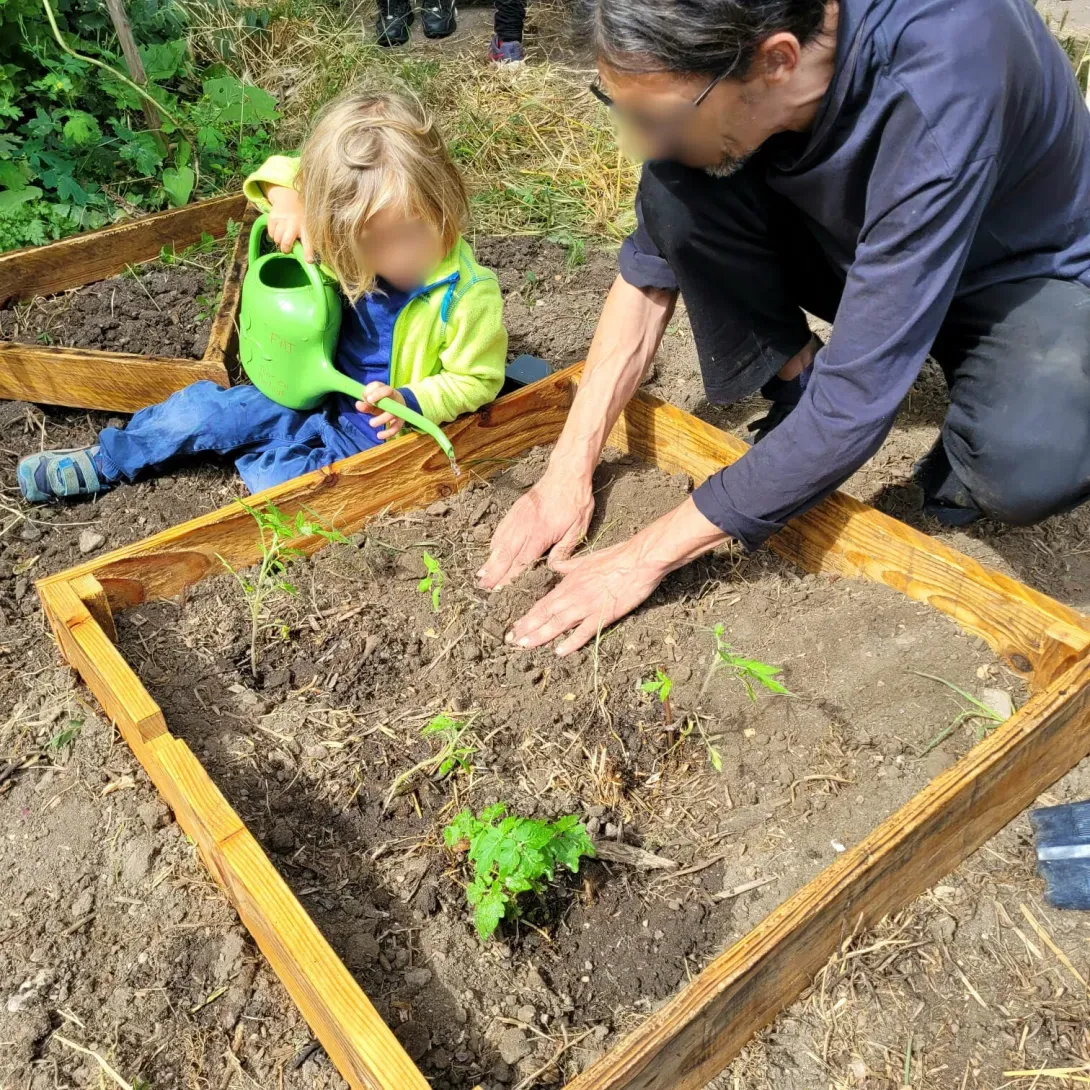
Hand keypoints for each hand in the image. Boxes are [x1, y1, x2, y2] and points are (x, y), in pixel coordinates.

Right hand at [267, 185, 313, 261]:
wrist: (288, 197)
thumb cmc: (301, 216)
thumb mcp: (308, 225)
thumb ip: (307, 239)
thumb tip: (307, 259)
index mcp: (306, 227)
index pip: (308, 242)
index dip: (308, 253)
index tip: (309, 261)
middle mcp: (294, 223)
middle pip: (286, 243)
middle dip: (286, 249)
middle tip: (287, 249)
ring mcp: (282, 220)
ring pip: (277, 239)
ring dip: (279, 241)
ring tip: (283, 236)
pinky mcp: (273, 218)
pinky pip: (271, 234)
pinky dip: (273, 235)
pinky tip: (278, 229)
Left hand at [356, 383, 406, 439]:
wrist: (398, 406)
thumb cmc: (382, 403)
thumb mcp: (373, 402)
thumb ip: (365, 403)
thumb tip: (358, 404)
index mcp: (386, 391)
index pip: (380, 386)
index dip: (374, 391)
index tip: (367, 398)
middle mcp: (394, 398)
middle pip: (389, 393)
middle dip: (378, 396)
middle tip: (368, 403)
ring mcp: (399, 409)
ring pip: (392, 413)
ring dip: (381, 418)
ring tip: (371, 423)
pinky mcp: (400, 421)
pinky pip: (396, 427)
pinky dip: (388, 432)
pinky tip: (379, 436)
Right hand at [478, 469, 594, 589]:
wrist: (567, 473)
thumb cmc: (575, 501)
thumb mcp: (578, 528)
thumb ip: (564, 549)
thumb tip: (553, 568)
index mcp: (540, 534)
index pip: (522, 561)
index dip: (510, 577)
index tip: (500, 588)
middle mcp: (524, 527)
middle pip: (505, 554)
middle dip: (494, 572)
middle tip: (484, 586)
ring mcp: (517, 518)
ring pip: (500, 543)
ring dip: (490, 560)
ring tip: (481, 574)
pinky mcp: (515, 511)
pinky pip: (501, 530)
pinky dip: (494, 543)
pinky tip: (491, 552)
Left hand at [502, 497, 727, 655]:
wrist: (638, 560)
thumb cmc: (615, 557)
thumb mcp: (586, 559)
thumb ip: (569, 566)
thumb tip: (554, 566)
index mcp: (569, 582)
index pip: (543, 602)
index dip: (528, 616)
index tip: (515, 626)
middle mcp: (573, 595)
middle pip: (544, 614)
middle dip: (527, 628)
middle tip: (511, 641)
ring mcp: (587, 606)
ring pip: (558, 624)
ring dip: (540, 635)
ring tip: (525, 646)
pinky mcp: (603, 615)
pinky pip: (584, 632)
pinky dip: (571, 642)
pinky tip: (559, 652)